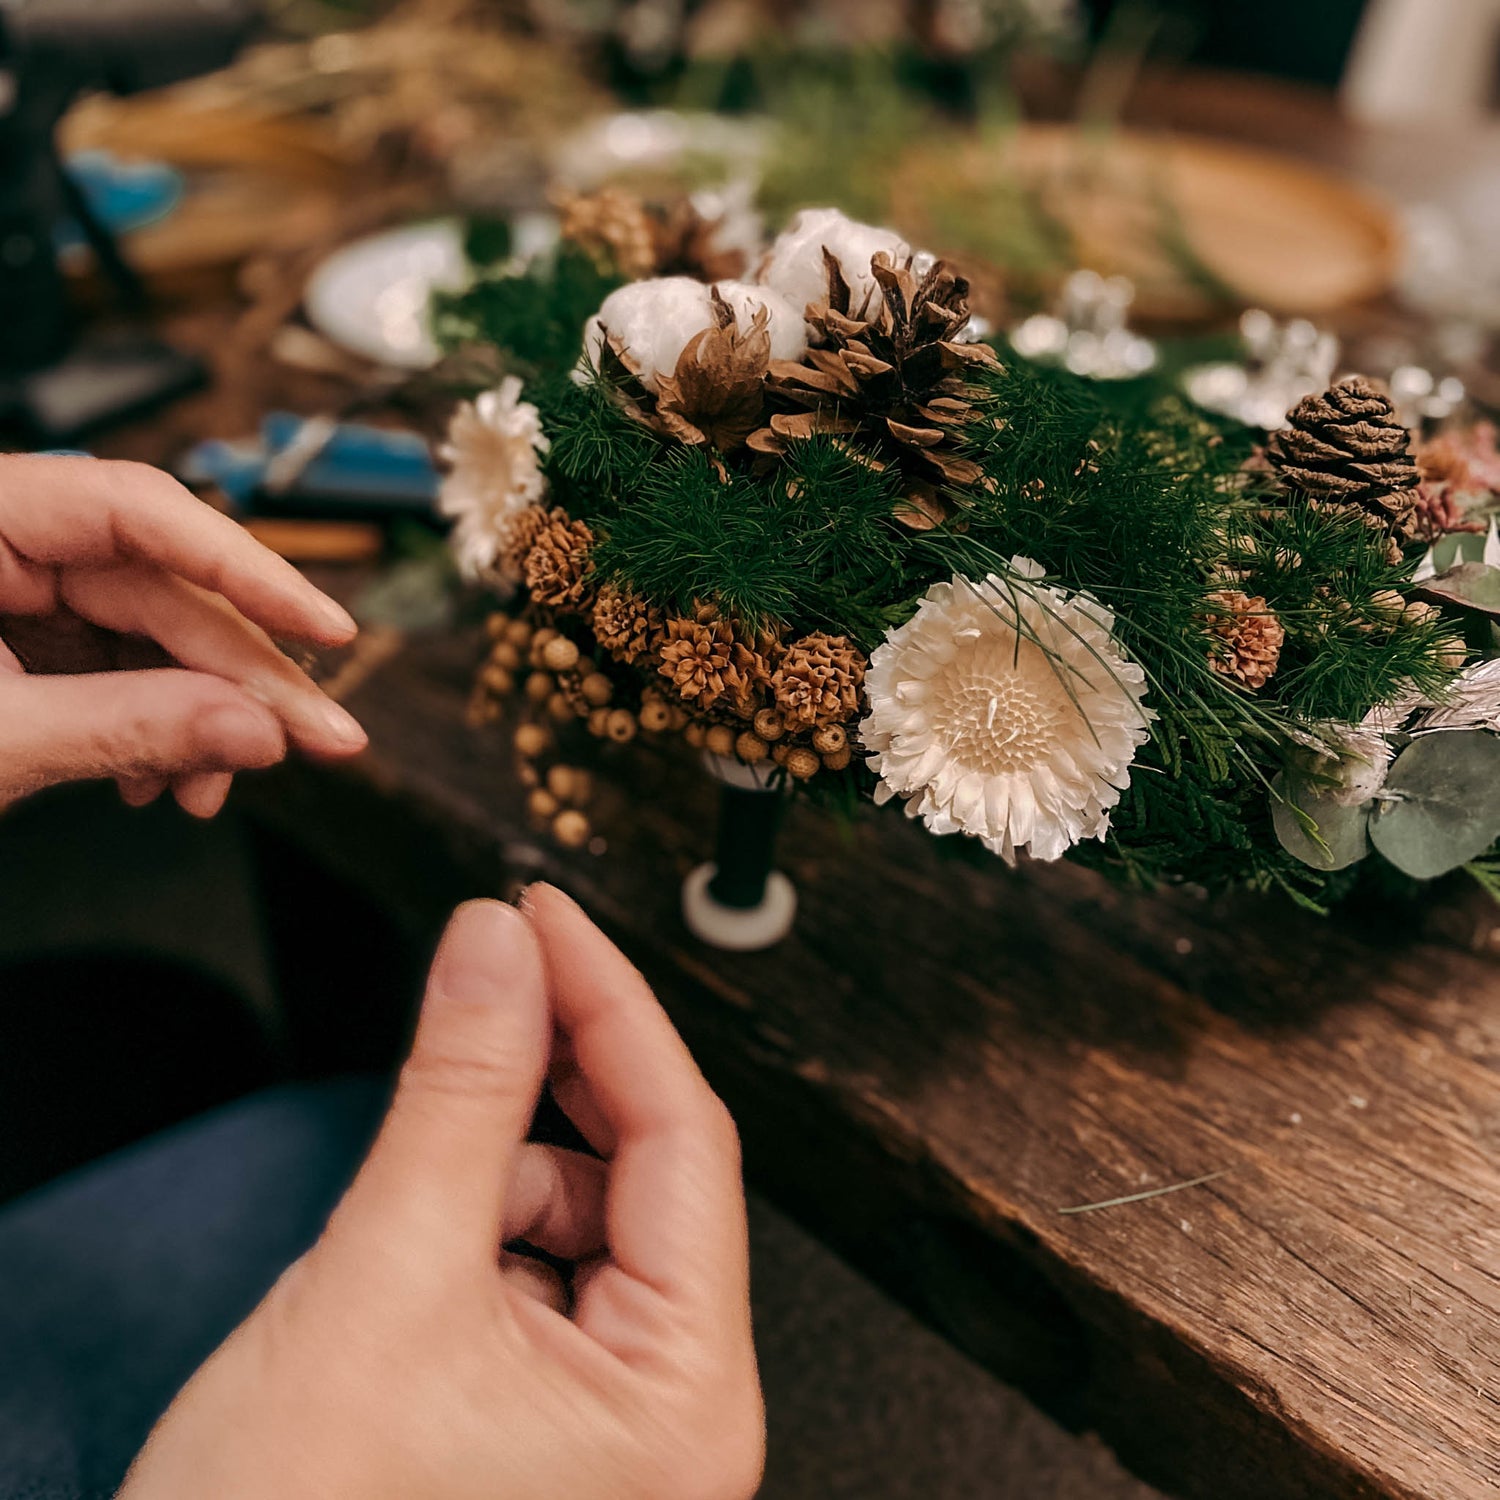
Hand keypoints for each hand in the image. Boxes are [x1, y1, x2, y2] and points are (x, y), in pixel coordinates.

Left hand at [0, 454, 365, 816]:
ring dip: (202, 716)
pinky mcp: (27, 636)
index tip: (327, 627)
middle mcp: (4, 535)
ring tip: (214, 784)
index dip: (245, 569)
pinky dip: (156, 724)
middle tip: (318, 735)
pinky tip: (166, 774)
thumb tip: (260, 732)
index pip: (137, 508)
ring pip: (154, 633)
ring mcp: (15, 587)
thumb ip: (126, 727)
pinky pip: (121, 664)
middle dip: (240, 677)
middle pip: (163, 586)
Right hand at [119, 886, 764, 1499]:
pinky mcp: (564, 1416)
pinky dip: (486, 1221)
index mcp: (683, 1400)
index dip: (612, 1002)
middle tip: (491, 975)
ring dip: (503, 1168)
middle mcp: (677, 1415)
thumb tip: (496, 948)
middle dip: (557, 1075)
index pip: (685, 1139)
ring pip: (588, 1210)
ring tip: (416, 1204)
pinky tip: (422, 1249)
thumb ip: (458, 1090)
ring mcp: (623, 1421)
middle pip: (646, 1169)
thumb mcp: (385, 1273)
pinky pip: (549, 1263)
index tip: (548, 916)